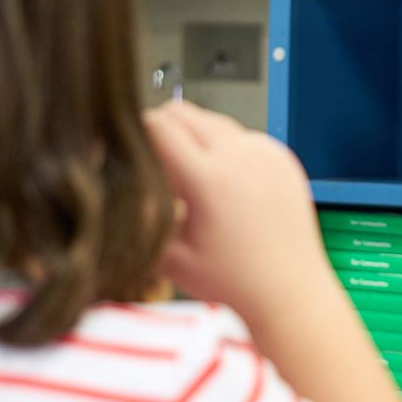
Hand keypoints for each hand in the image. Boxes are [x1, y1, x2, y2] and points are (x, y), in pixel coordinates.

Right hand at [142, 101, 328, 325]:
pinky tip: (224, 187)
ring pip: (212, 120)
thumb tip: (111, 188)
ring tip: (191, 181)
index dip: (135, 133)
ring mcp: (264, 151)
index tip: (125, 149)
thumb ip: (140, 218)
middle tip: (153, 163)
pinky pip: (241, 136)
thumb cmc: (230, 280)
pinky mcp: (281, 155)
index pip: (158, 126)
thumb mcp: (169, 256)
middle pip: (182, 112)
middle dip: (161, 129)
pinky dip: (224, 150)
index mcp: (208, 179)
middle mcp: (239, 155)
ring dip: (193, 138)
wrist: (290, 289)